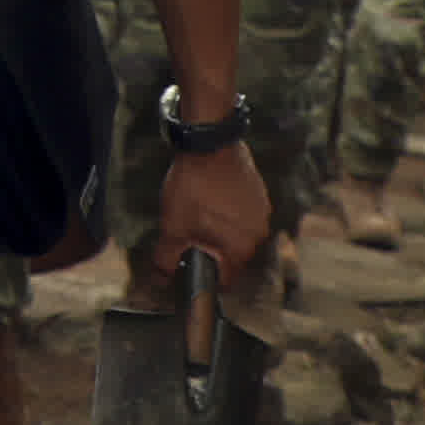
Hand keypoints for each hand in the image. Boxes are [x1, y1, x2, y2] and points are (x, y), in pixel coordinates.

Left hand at [156, 140, 267, 279]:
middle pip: (232, 256)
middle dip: (211, 250)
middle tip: (189, 233)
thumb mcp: (172, 228)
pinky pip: (243, 214)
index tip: (190, 265)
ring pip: (237, 234)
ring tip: (198, 212)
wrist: (209, 144)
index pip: (225, 279)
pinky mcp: (260, 194)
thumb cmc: (193, 188)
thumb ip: (167, 259)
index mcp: (241, 248)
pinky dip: (228, 213)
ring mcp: (263, 212)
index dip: (205, 276)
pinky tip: (210, 198)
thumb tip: (162, 280)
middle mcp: (259, 233)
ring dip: (220, 230)